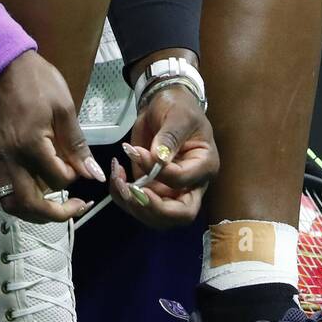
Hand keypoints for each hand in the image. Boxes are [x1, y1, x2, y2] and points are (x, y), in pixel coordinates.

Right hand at [0, 49, 103, 223]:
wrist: (2, 66)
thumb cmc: (38, 82)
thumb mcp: (64, 109)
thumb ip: (77, 146)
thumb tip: (94, 175)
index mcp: (31, 146)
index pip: (57, 180)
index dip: (74, 177)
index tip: (83, 167)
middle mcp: (10, 160)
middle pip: (28, 204)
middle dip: (54, 214)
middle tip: (75, 208)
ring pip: (10, 203)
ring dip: (32, 212)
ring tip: (53, 207)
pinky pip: (1, 191)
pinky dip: (17, 199)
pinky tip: (32, 192)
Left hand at [108, 83, 219, 229]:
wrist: (164, 104)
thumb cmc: (178, 107)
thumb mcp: (177, 116)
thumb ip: (169, 138)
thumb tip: (159, 159)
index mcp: (204, 166)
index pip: (183, 182)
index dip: (159, 173)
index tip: (137, 152)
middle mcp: (191, 184)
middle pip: (178, 214)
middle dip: (151, 207)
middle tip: (128, 190)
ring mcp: (171, 190)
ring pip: (156, 216)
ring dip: (133, 204)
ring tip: (117, 179)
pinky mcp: (153, 188)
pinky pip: (139, 204)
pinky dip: (123, 196)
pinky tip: (117, 176)